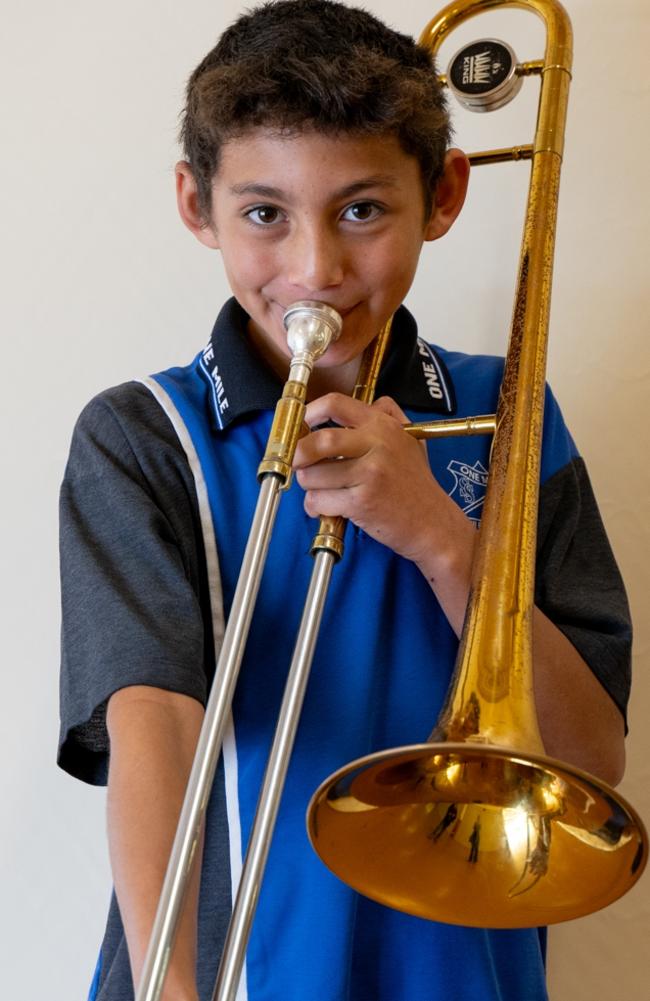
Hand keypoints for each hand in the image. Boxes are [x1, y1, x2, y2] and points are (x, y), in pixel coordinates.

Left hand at [293, 393, 476, 634]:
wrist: (433, 523)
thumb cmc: (416, 484)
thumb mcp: (408, 438)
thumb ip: (385, 415)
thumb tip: (348, 406)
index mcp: (382, 425)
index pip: (334, 404)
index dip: (308, 413)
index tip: (301, 427)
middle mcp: (377, 444)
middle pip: (317, 441)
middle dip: (298, 454)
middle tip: (300, 463)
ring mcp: (370, 473)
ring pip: (312, 475)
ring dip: (308, 485)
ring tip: (320, 490)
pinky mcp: (362, 501)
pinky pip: (319, 501)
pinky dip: (315, 507)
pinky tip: (326, 509)